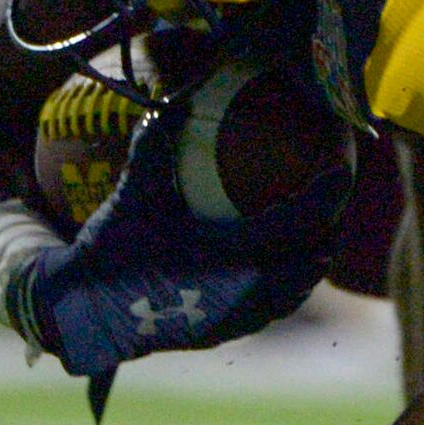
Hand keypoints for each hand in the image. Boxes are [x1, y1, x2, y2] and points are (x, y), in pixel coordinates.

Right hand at [17, 103, 343, 375]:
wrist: (79, 313)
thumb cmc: (107, 249)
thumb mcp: (133, 191)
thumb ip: (157, 142)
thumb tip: (175, 90)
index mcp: (226, 254)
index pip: (297, 220)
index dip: (327, 191)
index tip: (344, 164)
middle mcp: (240, 291)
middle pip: (311, 258)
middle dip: (332, 226)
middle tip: (338, 196)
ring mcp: (235, 319)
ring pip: (296, 288)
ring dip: (313, 258)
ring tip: (322, 230)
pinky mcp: (224, 334)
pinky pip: (272, 308)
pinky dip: (287, 284)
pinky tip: (282, 267)